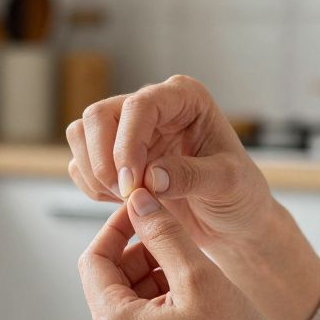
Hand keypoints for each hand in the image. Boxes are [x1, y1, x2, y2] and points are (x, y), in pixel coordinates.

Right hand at [67, 76, 319, 319]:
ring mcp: (128, 130)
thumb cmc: (238, 195)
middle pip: (98, 116)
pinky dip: (93, 187)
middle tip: (127, 195)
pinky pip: (81, 163)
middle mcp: (152, 107)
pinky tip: (125, 203)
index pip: (139, 106)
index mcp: (185, 98)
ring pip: (81, 135)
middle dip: (103, 160)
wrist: (231, 221)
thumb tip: (151, 176)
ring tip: (129, 200)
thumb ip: (192, 176)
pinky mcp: (113, 155)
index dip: (127, 144)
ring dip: (94, 173)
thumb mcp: (227, 184)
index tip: (132, 184)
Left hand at [78, 190, 319, 319]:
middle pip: (112, 285)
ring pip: (131, 308)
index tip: (147, 210)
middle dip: (141, 255)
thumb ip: (163, 234)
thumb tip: (139, 201)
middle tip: (180, 241)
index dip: (119, 228)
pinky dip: (165, 310)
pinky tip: (202, 306)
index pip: (94, 260)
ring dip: (157, 282)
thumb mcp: (199, 277)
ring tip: (198, 276)